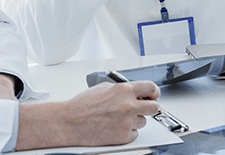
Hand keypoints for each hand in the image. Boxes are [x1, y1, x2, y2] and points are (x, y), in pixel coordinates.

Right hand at [14, 81, 160, 149]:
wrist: (70, 122)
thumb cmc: (83, 105)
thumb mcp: (104, 88)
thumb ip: (123, 89)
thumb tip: (135, 92)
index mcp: (124, 90)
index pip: (151, 88)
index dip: (154, 92)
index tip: (153, 95)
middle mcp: (128, 105)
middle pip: (154, 107)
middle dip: (149, 108)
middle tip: (142, 109)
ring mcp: (127, 122)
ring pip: (143, 122)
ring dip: (134, 120)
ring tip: (118, 118)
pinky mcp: (123, 136)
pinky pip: (134, 134)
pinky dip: (127, 131)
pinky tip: (114, 127)